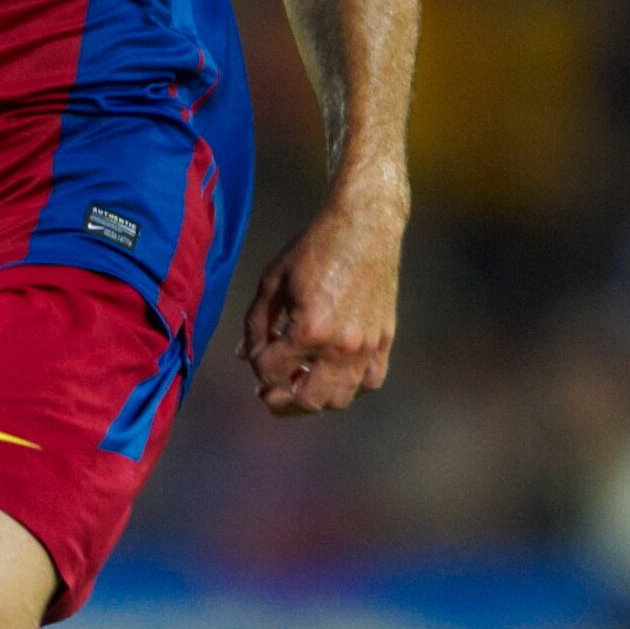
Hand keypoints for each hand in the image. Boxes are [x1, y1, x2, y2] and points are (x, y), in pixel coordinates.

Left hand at [239, 189, 403, 417]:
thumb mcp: (271, 282)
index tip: (255, 352)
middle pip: (306, 401)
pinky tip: (332, 371)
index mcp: (308, 330)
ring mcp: (366, 347)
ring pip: (339, 400)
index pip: (270, 371)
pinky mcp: (384, 340)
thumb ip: (255, 323)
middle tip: (268, 392)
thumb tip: (244, 356)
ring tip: (300, 378)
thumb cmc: (314, 248)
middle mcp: (341, 347)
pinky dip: (350, 386)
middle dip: (280, 402)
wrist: (364, 226)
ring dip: (315, 397)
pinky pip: (370, 382)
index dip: (256, 365)